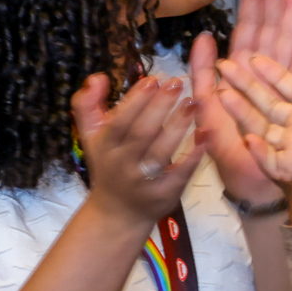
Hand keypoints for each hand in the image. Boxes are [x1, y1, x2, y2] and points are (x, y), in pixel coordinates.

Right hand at [70, 73, 200, 226]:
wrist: (116, 213)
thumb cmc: (107, 165)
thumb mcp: (90, 135)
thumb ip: (87, 104)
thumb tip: (98, 77)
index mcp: (104, 147)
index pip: (120, 121)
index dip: (136, 100)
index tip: (153, 79)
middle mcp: (121, 165)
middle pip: (141, 134)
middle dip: (160, 107)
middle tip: (178, 83)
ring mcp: (143, 182)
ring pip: (161, 152)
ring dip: (178, 126)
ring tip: (193, 102)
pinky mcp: (163, 196)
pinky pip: (180, 174)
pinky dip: (193, 155)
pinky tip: (204, 134)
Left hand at [191, 0, 291, 203]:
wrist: (252, 186)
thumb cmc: (225, 155)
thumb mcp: (203, 112)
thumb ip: (201, 74)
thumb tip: (205, 37)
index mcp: (235, 78)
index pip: (244, 34)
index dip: (250, 5)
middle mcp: (258, 78)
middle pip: (267, 32)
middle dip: (272, 1)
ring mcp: (279, 87)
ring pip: (286, 43)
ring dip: (291, 14)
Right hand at [217, 41, 291, 220]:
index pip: (287, 84)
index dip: (270, 71)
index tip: (253, 58)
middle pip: (265, 101)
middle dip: (245, 84)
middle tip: (225, 66)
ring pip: (259, 125)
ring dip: (240, 110)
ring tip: (220, 92)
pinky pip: (269, 159)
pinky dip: (257, 150)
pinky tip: (247, 137)